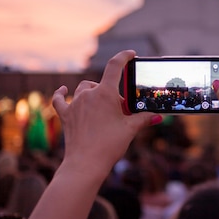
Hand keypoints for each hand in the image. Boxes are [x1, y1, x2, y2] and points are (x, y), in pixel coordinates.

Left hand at [52, 50, 160, 175]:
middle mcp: (88, 94)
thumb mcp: (130, 130)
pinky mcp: (65, 115)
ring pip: (84, 89)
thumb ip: (144, 119)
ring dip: (94, 93)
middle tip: (121, 110)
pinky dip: (62, 94)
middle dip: (113, 93)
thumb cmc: (109, 145)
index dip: (124, 57)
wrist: (86, 163)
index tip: (130, 54)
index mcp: (105, 93)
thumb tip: (158, 116)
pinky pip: (60, 99)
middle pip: (102, 83)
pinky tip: (63, 90)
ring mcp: (75, 104)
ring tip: (103, 108)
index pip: (115, 66)